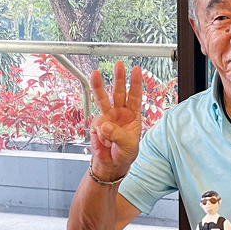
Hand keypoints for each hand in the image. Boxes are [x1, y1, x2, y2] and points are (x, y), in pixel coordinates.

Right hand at [89, 61, 142, 180]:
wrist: (112, 164)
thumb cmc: (125, 153)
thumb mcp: (128, 146)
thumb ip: (117, 135)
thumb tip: (104, 125)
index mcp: (132, 115)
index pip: (135, 96)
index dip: (136, 83)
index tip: (136, 70)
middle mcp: (119, 113)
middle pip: (119, 92)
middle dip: (119, 78)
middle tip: (119, 65)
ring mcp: (107, 117)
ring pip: (103, 99)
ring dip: (99, 87)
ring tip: (94, 75)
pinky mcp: (96, 124)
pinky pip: (96, 123)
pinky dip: (100, 132)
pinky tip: (105, 141)